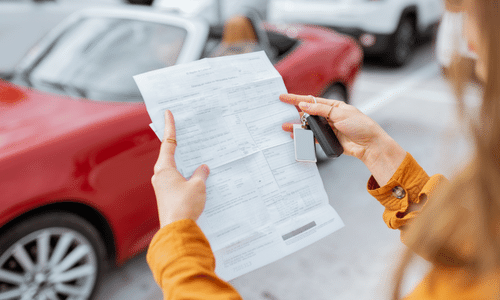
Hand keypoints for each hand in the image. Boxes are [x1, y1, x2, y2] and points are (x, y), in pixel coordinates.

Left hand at [151, 110, 209, 227]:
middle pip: (169, 155)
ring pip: (174, 169)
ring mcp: (163, 188)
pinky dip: (185, 176)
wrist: (176, 230)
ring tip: (195, 156)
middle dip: (178, 144)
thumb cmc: (184, 206)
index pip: (168, 142)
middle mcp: (160, 176)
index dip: (170, 127)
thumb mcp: (197, 186)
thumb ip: (200, 174)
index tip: (168, 113)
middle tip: (184, 132)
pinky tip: (196, 178)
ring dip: (184, 163)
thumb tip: (202, 169)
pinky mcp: (167, 197)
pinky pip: (177, 181)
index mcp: (164, 169)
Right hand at [280, 94, 405, 185]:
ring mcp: (328, 128)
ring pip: (308, 126)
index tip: (284, 97)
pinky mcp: (328, 139)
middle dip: (294, 113)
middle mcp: (329, 116)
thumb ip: (320, 110)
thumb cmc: (361, 126)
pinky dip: (304, 137)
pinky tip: (297, 136)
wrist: (370, 145)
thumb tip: (304, 105)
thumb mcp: (340, 113)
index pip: (311, 100)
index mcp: (333, 106)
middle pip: (308, 113)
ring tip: (285, 127)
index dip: (296, 99)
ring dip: (297, 126)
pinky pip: (313, 137)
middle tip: (280, 112)